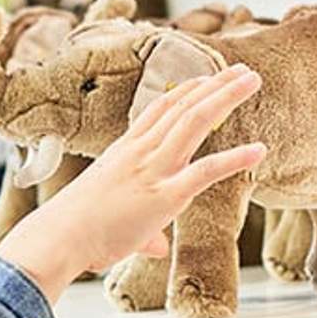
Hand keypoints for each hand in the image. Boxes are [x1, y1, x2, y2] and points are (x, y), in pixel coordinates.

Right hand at [0, 64, 265, 303]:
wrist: (58, 238)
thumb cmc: (73, 232)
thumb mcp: (108, 220)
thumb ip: (142, 231)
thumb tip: (155, 246)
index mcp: (121, 153)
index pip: (156, 112)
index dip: (183, 92)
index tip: (205, 78)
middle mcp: (138, 153)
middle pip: (181, 107)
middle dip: (214, 85)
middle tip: (242, 71)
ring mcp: (151, 171)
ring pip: (194, 123)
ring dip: (225, 98)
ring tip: (252, 81)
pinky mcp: (164, 196)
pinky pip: (204, 171)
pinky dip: (233, 159)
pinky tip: (258, 150)